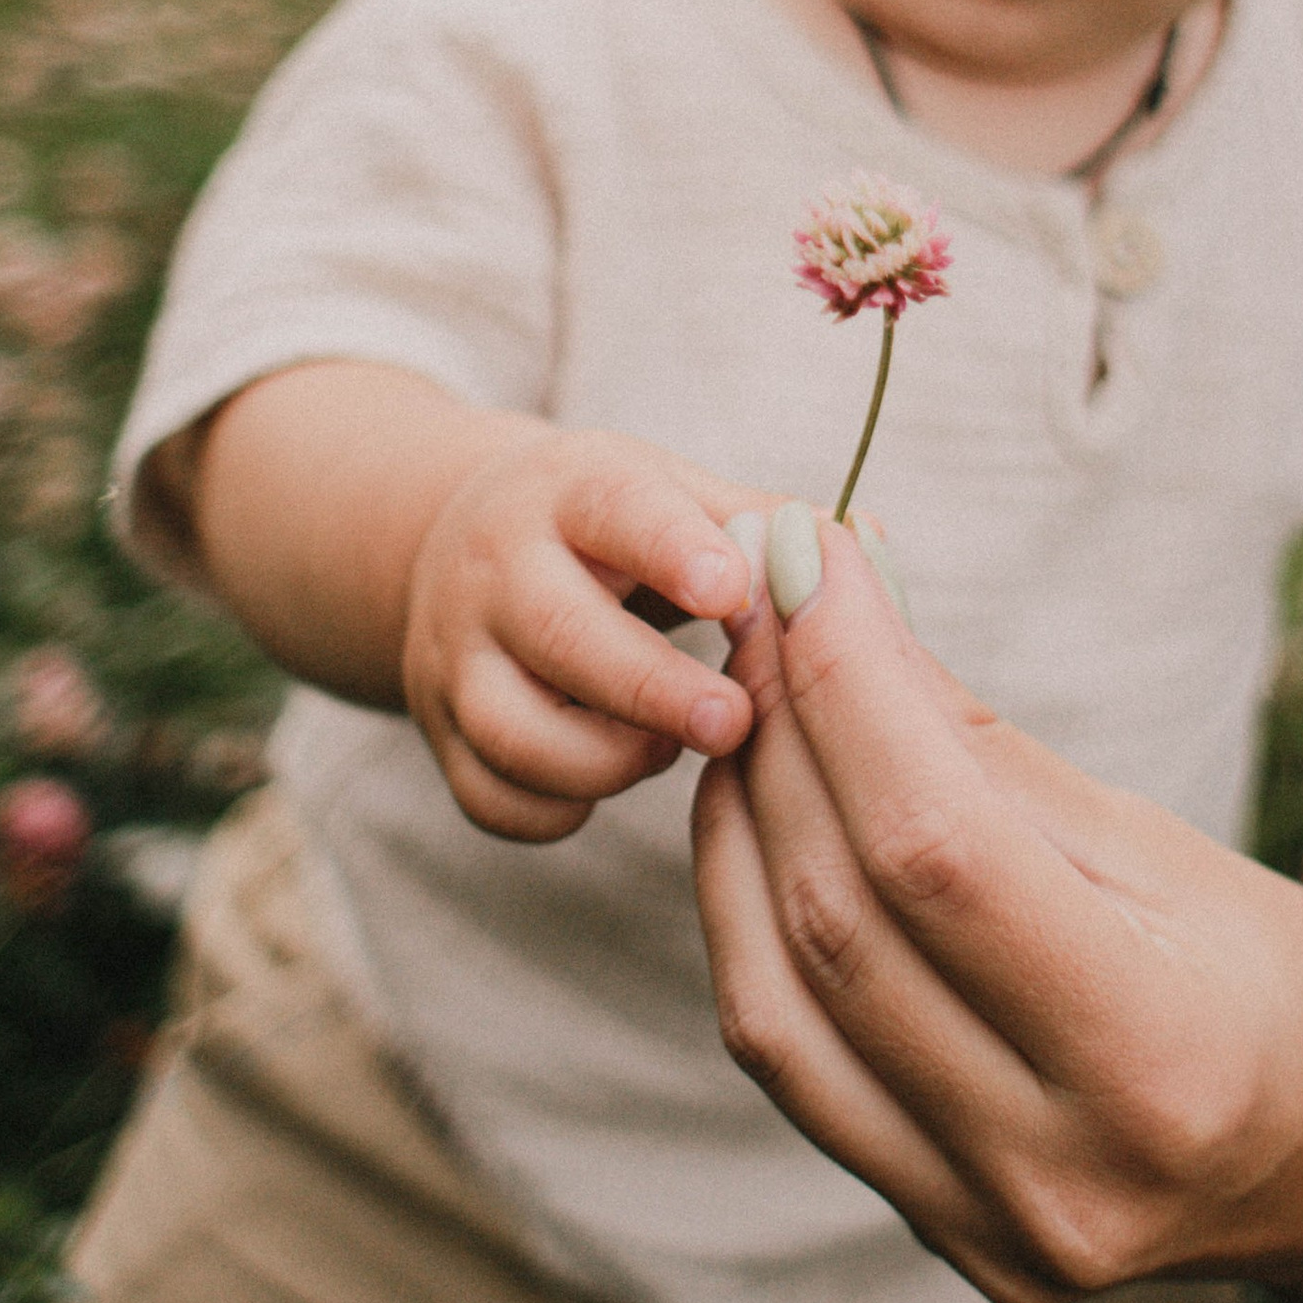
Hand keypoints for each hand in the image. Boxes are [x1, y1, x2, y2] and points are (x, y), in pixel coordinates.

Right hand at [402, 422, 767, 840]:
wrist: (457, 548)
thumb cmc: (609, 527)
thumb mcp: (674, 492)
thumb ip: (762, 523)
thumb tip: (858, 548)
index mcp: (572, 492)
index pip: (617, 508)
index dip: (676, 551)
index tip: (738, 592)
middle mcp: (498, 569)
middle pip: (561, 633)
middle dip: (654, 688)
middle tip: (736, 720)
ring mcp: (458, 658)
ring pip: (516, 730)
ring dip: (608, 759)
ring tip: (670, 747)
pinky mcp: (443, 734)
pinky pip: (493, 800)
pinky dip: (558, 809)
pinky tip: (608, 783)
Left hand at [692, 516, 1302, 1302]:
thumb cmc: (1293, 984)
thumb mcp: (1169, 847)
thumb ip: (987, 752)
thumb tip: (843, 610)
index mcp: (1157, 1058)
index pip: (936, 846)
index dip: (850, 686)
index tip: (811, 559)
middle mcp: (1058, 1167)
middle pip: (843, 915)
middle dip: (786, 730)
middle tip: (765, 601)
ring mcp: (987, 1222)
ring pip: (778, 997)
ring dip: (742, 824)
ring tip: (753, 700)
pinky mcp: (937, 1235)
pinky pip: (791, 1063)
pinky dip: (750, 927)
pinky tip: (760, 823)